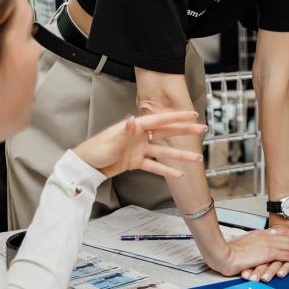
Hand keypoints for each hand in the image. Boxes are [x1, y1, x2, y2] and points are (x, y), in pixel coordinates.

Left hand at [73, 111, 206, 178]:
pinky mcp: (137, 161)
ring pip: (164, 151)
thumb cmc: (95, 150)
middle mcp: (140, 135)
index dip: (177, 117)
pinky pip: (155, 166)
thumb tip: (131, 121)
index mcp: (135, 126)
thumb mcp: (110, 142)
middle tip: (201, 129)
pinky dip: (166, 170)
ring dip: (179, 155)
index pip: (160, 120)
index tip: (192, 115)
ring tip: (196, 158)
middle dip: (184, 131)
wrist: (87, 166)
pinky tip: (178, 174)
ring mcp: (140, 149)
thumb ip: (123, 133)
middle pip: (167, 132)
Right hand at [209, 226, 288, 277]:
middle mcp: (265, 236)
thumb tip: (252, 246)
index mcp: (259, 234)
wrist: (223, 254)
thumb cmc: (227, 251)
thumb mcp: (240, 244)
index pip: (280, 233)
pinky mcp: (268, 253)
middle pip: (288, 238)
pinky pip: (288, 255)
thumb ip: (249, 244)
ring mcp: (268, 243)